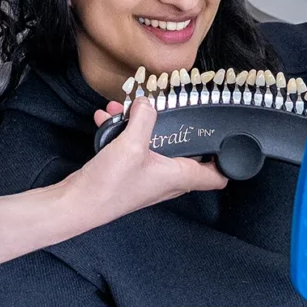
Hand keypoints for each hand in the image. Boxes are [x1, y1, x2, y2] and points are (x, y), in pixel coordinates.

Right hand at [69, 97, 226, 224]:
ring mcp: (146, 177)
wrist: (77, 204)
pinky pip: (132, 146)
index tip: (229, 141)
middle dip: (178, 128)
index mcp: (178, 177)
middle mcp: (166, 180)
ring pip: (154, 144)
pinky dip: (123, 131)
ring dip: (143, 125)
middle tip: (174, 110)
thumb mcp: (131, 144)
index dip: (226, 161)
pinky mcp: (127, 173)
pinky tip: (108, 117)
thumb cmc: (109, 186)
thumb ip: (144, 118)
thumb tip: (148, 102)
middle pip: (185, 153)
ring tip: (128, 108)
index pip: (216, 177)